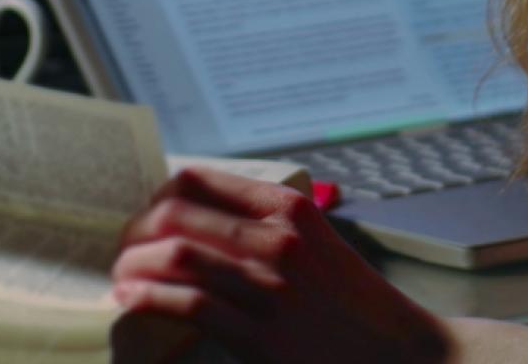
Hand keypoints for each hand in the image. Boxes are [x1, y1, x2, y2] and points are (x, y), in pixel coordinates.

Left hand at [110, 168, 450, 362]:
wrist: (407, 358)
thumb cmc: (355, 308)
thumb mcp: (316, 247)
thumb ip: (264, 231)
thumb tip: (198, 228)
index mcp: (288, 208)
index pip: (196, 181)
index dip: (154, 198)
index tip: (142, 220)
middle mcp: (277, 239)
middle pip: (174, 214)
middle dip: (134, 232)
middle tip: (122, 253)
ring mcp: (270, 287)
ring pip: (175, 254)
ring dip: (133, 265)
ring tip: (120, 279)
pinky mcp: (262, 336)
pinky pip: (189, 303)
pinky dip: (149, 298)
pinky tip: (131, 301)